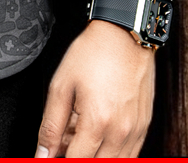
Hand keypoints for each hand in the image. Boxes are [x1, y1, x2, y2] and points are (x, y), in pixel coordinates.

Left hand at [35, 20, 154, 157]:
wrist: (124, 35)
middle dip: (76, 157)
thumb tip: (42, 154)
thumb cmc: (92, 54)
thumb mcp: (61, 85)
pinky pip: (130, 155)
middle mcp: (120, 132)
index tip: (49, 155)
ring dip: (94, 156)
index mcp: (97, 121)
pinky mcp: (144, 127)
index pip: (76, 162)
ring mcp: (136, 131)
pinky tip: (97, 137)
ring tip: (78, 137)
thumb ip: (51, 125)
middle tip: (63, 144)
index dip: (58, 159)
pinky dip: (111, 153)